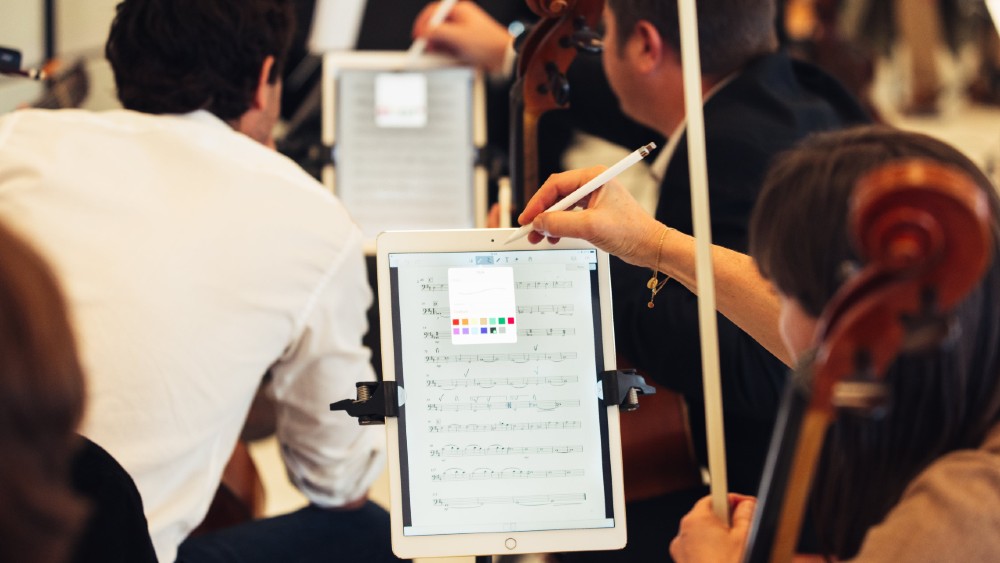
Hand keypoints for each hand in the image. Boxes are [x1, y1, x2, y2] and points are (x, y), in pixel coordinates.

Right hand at [412, 1, 511, 73]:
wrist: (505, 58)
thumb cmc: (487, 44)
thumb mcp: (458, 37)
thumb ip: (438, 32)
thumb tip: (423, 32)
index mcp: (460, 10)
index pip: (434, 11)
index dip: (423, 22)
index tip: (417, 35)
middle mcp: (461, 19)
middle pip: (436, 25)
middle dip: (429, 37)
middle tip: (424, 47)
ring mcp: (463, 33)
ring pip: (442, 38)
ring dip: (437, 46)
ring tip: (437, 54)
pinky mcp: (466, 45)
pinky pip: (450, 47)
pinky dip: (445, 53)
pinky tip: (446, 58)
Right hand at [518, 167, 663, 268]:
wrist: (650, 246)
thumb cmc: (631, 231)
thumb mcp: (590, 227)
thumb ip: (560, 223)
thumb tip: (538, 223)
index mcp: (594, 178)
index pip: (555, 185)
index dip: (537, 202)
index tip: (527, 218)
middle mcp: (593, 185)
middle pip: (556, 196)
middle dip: (542, 214)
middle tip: (530, 229)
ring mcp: (594, 199)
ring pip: (561, 207)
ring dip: (549, 222)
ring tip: (541, 237)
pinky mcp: (595, 213)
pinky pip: (570, 216)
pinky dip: (560, 227)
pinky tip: (555, 237)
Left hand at [669, 494, 755, 562]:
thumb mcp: (746, 537)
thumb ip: (746, 514)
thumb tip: (746, 505)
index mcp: (696, 520)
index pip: (713, 497)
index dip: (732, 499)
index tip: (744, 503)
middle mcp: (683, 533)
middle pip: (709, 517)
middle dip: (728, 521)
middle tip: (746, 530)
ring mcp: (682, 552)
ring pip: (704, 536)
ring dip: (720, 540)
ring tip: (737, 552)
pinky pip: (699, 552)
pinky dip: (712, 554)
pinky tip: (727, 560)